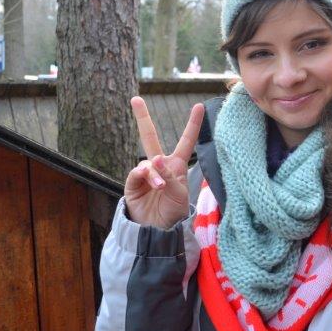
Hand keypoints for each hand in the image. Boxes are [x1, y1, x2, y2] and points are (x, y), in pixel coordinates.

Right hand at [124, 97, 204, 227]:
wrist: (155, 230)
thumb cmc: (173, 212)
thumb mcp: (180, 196)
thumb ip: (170, 177)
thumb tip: (153, 161)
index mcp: (177, 165)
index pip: (186, 141)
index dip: (193, 124)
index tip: (199, 105)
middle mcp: (160, 165)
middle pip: (149, 137)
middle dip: (142, 118)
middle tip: (135, 99)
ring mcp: (145, 173)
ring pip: (148, 163)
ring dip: (155, 175)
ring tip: (161, 188)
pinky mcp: (132, 183)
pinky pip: (136, 174)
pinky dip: (143, 177)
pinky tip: (148, 184)